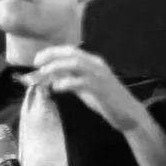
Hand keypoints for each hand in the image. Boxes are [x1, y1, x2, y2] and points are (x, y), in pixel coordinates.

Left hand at [29, 45, 149, 132]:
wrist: (128, 114)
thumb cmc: (105, 100)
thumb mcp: (84, 88)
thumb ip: (69, 80)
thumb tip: (50, 76)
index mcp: (93, 62)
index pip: (70, 51)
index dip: (52, 52)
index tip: (38, 59)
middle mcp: (97, 65)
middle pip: (71, 53)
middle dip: (52, 55)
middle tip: (36, 63)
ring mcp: (100, 76)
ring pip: (76, 63)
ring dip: (57, 66)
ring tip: (44, 73)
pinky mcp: (101, 89)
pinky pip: (82, 81)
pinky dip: (67, 82)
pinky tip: (57, 87)